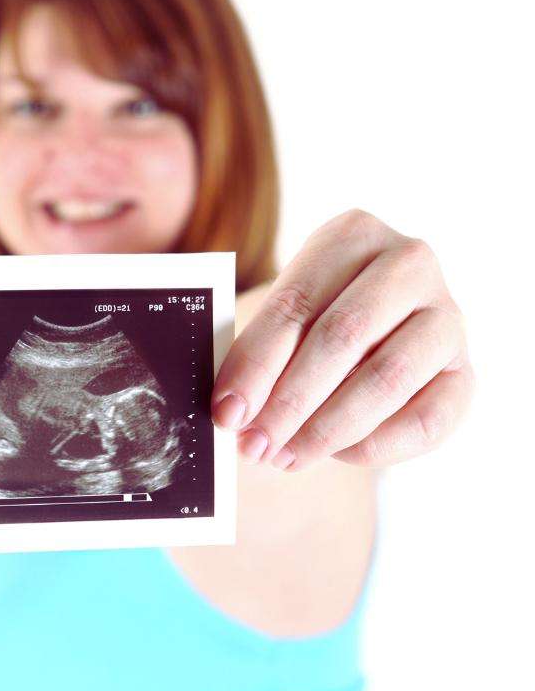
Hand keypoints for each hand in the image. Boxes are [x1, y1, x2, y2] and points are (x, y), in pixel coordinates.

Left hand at [211, 209, 474, 470]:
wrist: (375, 332)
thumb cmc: (315, 319)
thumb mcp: (286, 315)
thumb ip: (260, 352)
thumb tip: (232, 411)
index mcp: (353, 234)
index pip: (295, 303)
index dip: (256, 364)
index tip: (226, 412)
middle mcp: (410, 264)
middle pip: (342, 337)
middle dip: (290, 401)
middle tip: (255, 445)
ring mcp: (446, 317)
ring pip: (385, 379)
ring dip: (326, 429)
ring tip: (285, 457)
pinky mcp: (464, 373)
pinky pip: (423, 420)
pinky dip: (374, 445)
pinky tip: (335, 455)